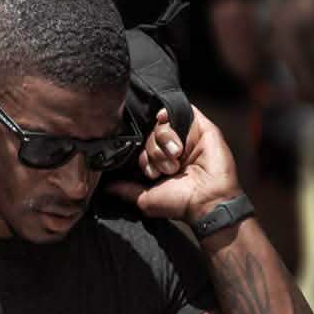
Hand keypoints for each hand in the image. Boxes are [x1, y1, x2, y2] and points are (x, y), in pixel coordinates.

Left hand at [108, 105, 241, 224]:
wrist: (208, 199)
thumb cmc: (180, 202)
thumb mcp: (145, 198)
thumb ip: (125, 189)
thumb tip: (106, 186)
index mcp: (159, 162)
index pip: (140, 147)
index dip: (142, 157)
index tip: (150, 173)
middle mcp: (171, 147)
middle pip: (149, 134)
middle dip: (153, 152)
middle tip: (167, 169)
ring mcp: (185, 135)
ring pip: (161, 123)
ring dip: (164, 142)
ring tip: (177, 159)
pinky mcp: (200, 125)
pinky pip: (180, 110)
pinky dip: (171, 116)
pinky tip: (171, 129)